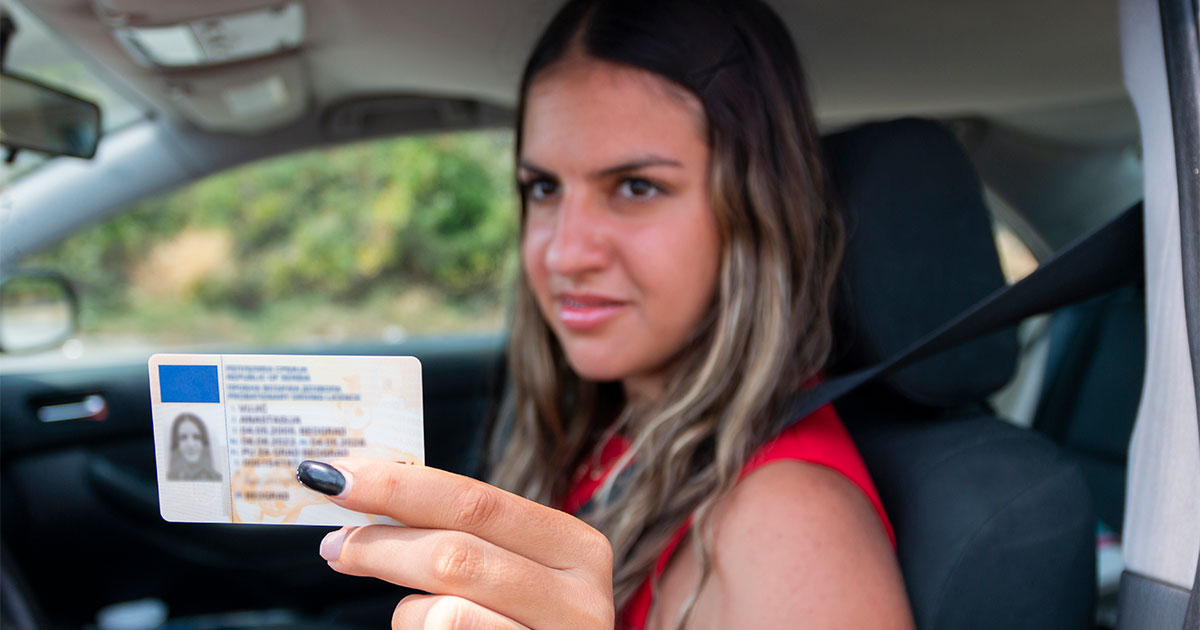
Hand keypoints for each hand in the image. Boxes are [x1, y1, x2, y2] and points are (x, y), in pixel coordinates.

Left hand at [296, 459, 614, 628]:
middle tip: (334, 544)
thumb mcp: (518, 573)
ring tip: (410, 616)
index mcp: (575, 548)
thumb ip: (469, 537)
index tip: (340, 474)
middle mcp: (578, 597)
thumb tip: (373, 497)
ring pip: (444, 612)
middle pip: (456, 554)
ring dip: (407, 612)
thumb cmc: (525, 623)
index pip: (477, 501)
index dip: (401, 486)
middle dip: (380, 543)